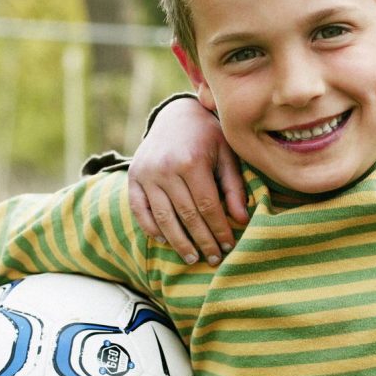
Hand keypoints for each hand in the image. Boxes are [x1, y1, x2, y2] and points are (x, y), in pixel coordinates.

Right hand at [129, 97, 248, 264]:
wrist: (176, 115)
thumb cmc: (208, 137)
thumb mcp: (227, 155)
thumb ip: (234, 187)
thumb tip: (242, 219)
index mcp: (191, 161)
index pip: (208, 206)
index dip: (219, 229)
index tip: (229, 246)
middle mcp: (166, 168)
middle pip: (186, 215)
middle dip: (202, 240)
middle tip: (214, 259)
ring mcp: (146, 173)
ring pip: (162, 217)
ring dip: (178, 242)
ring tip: (192, 258)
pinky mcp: (133, 177)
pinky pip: (139, 209)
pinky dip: (150, 228)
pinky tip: (165, 241)